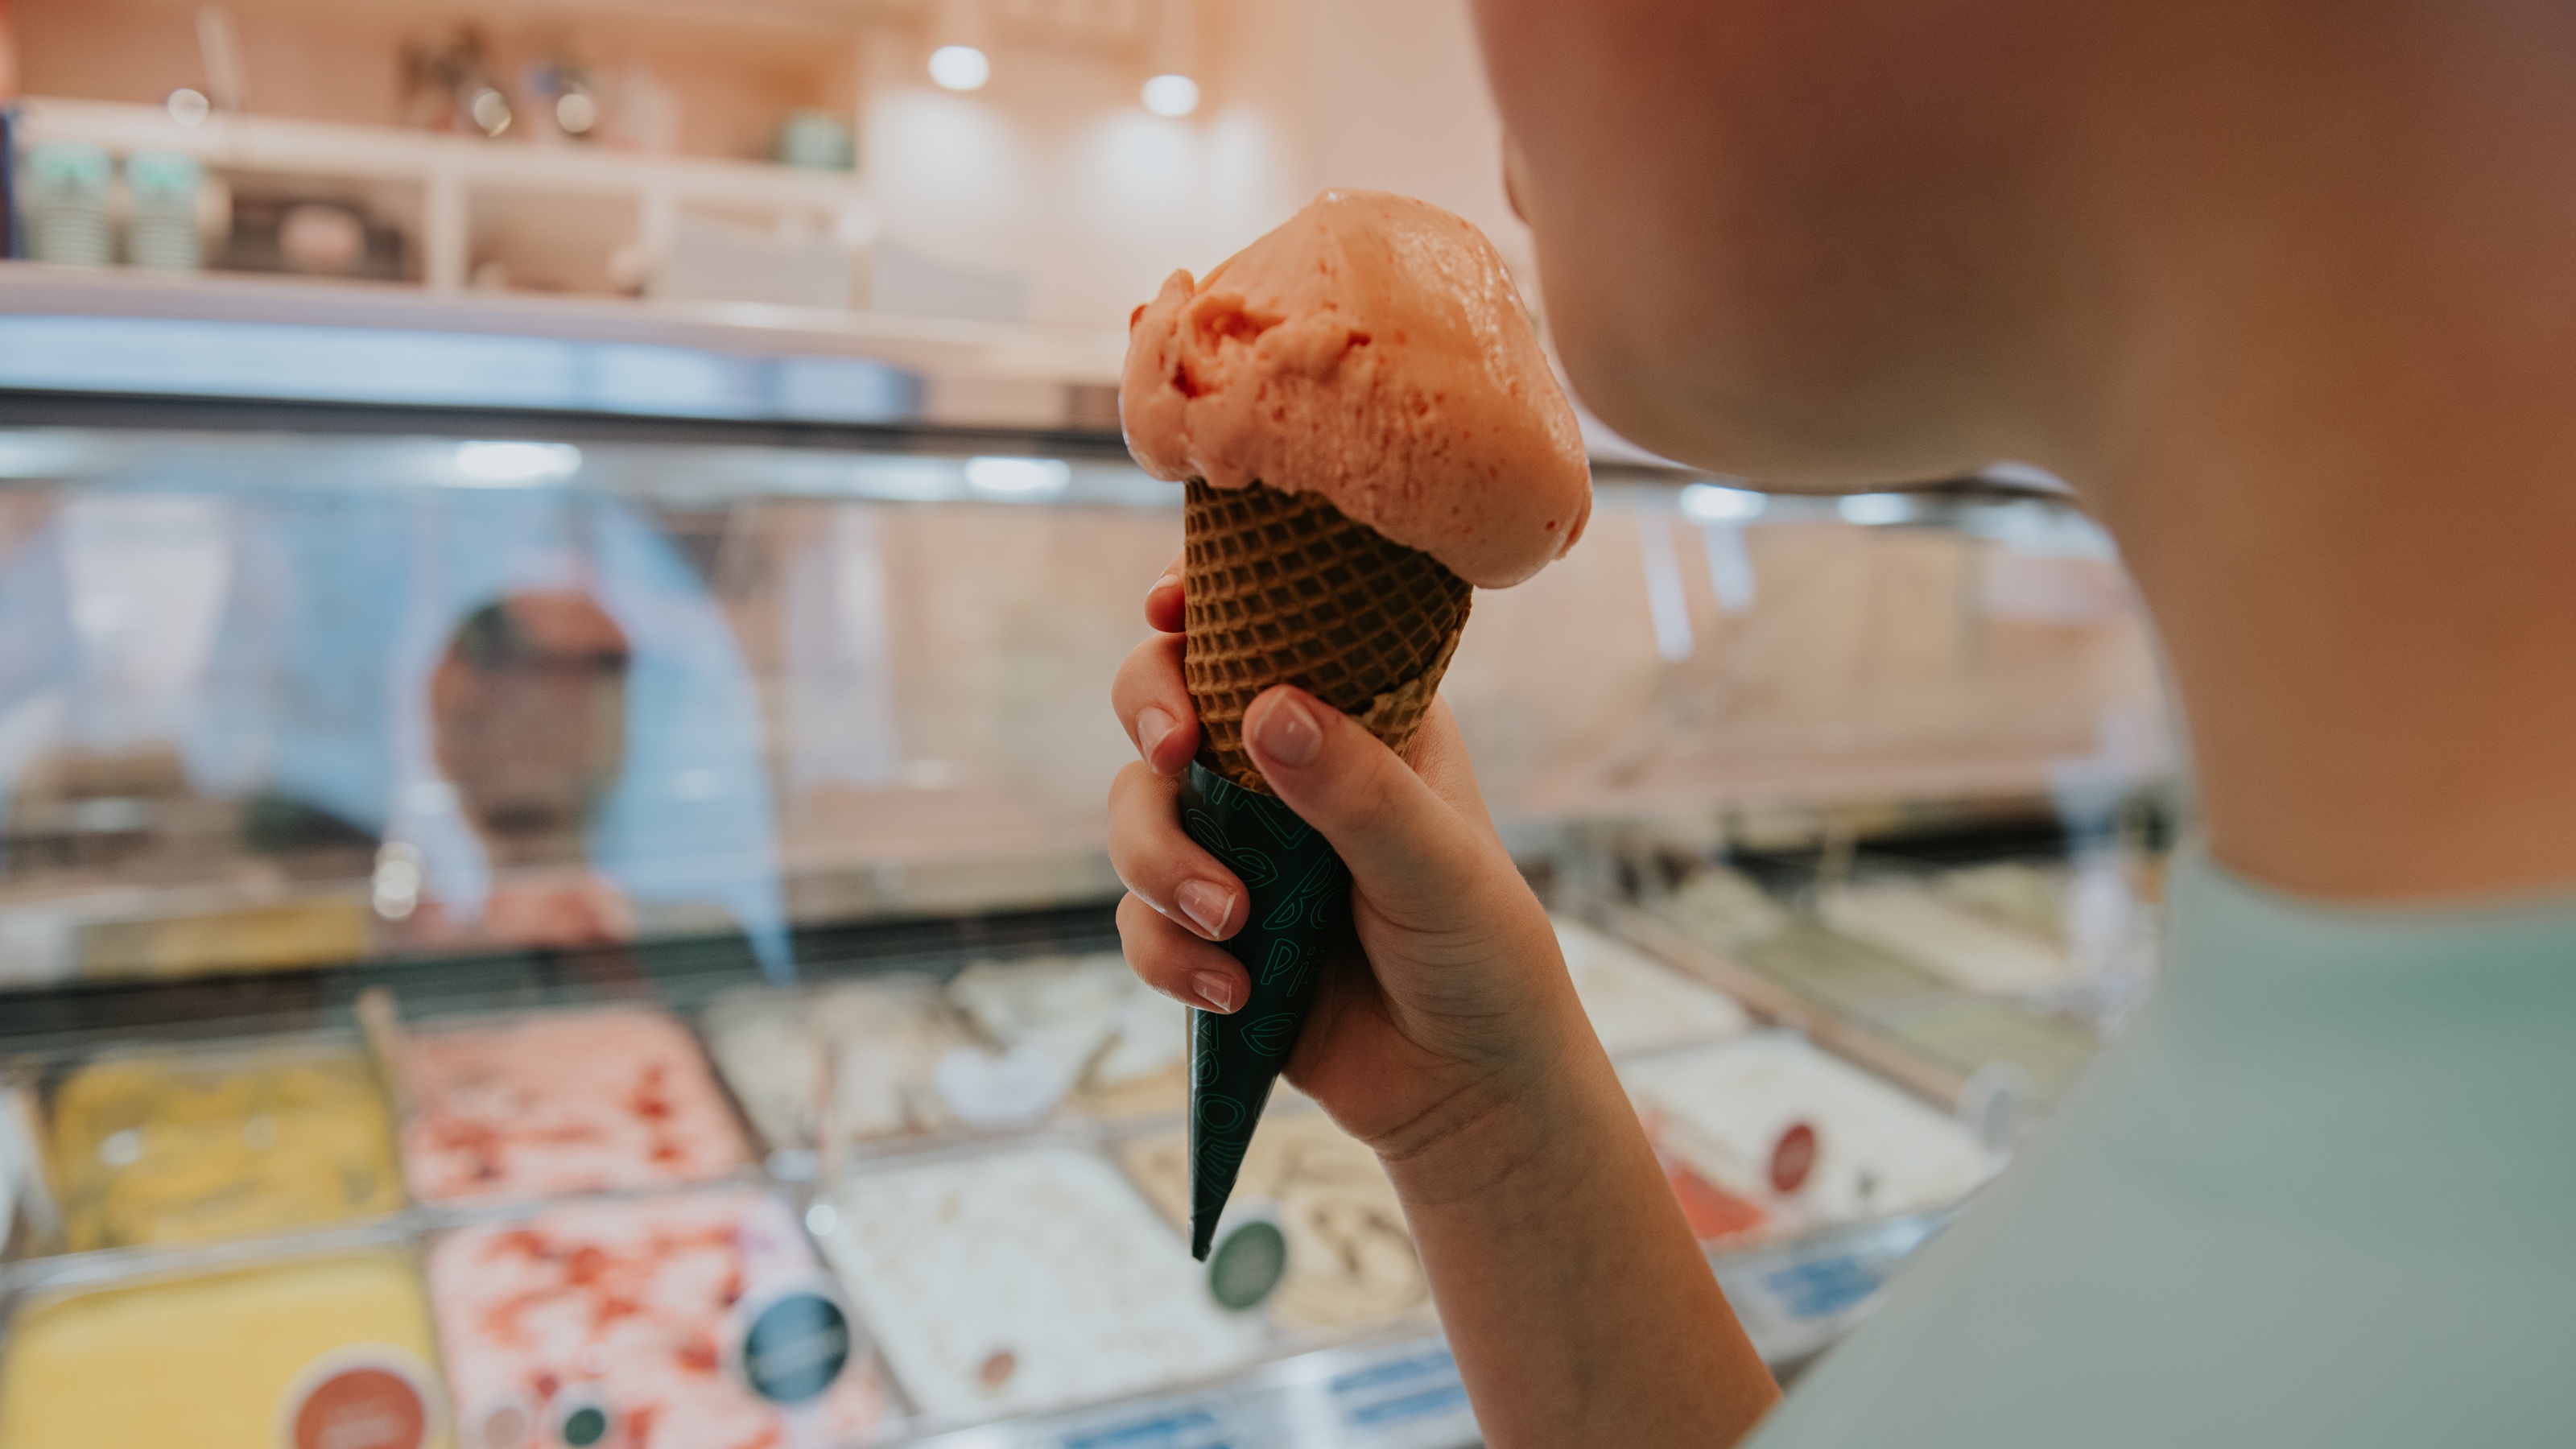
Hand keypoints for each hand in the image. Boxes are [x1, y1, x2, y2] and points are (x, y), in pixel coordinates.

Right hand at [1109, 555, 1586, 1154]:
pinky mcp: (1205, 930)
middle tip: (1172, 754)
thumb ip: (1356, 790)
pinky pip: (1139, 919)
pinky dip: (1167, 951)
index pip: (1267, 627)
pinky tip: (1234, 989)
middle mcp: (1286, 769)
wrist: (1468, 1091)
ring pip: (1136, 812)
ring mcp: (1238, 848)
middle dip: (1150, 718)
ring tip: (1233, 922)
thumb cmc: (1480, 955)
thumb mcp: (1437, 865)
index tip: (1167, 608)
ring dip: (1162, 860)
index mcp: (1358, 717)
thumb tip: (1263, 708)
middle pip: (1167, 702)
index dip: (1202, 601)